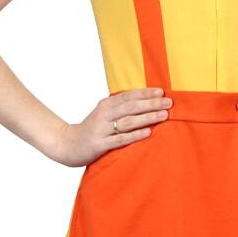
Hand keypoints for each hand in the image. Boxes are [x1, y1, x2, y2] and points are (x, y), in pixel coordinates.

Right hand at [42, 87, 172, 166]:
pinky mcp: (100, 144)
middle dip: (151, 104)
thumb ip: (121, 108)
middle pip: (131, 107)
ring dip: (147, 117)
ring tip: (164, 116)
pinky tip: (148, 132)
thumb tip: (146, 102)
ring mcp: (102, 129)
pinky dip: (135, 135)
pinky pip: (121, 139)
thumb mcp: (104, 114)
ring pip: (128, 121)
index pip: (129, 96)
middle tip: (169, 103)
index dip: (145, 93)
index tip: (162, 92)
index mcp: (106, 105)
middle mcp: (104, 114)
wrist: (69, 144)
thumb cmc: (93, 129)